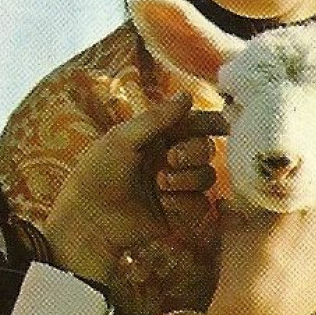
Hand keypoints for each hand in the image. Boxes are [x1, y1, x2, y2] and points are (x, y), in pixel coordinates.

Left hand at [43, 95, 226, 282]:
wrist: (89, 219)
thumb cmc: (98, 173)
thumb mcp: (122, 138)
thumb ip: (157, 118)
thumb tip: (188, 95)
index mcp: (156, 138)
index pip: (192, 125)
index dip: (211, 122)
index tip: (225, 124)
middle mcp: (169, 160)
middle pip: (205, 149)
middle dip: (194, 151)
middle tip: (172, 158)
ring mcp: (175, 188)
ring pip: (206, 176)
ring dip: (188, 178)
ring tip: (161, 184)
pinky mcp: (178, 214)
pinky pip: (200, 204)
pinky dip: (186, 202)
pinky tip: (165, 204)